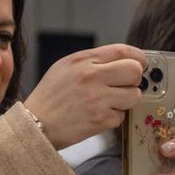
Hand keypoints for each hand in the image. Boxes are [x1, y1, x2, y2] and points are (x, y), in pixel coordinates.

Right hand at [23, 44, 144, 148]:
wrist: (34, 124)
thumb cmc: (50, 96)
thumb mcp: (64, 67)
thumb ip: (92, 61)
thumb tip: (123, 62)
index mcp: (82, 61)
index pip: (122, 51)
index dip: (137, 57)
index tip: (140, 63)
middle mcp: (91, 77)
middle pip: (134, 71)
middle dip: (134, 79)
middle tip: (125, 84)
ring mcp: (97, 99)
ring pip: (133, 95)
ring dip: (126, 99)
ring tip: (109, 102)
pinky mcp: (101, 120)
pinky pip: (121, 115)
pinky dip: (112, 116)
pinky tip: (97, 115)